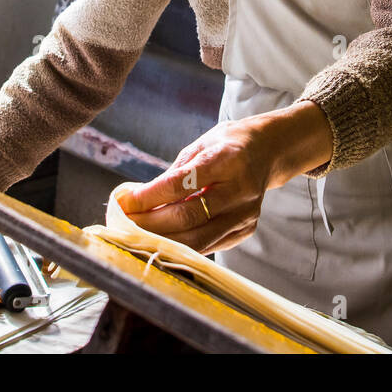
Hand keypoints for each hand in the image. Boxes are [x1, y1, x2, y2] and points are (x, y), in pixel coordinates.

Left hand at [116, 100, 333, 254]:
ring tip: (135, 235)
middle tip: (123, 223)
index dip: (149, 196)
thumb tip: (136, 200)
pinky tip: (160, 240)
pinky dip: (181, 246)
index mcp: (228, 159)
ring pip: (198, 239)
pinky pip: (208, 245)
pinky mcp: (246, 230)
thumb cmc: (226, 146)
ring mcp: (246, 213)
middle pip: (188, 216)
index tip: (123, 201)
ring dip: (161, 240)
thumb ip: (173, 174)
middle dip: (149, 223)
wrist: (268, 151)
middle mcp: (241, 189)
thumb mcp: (200, 146)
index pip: (182, 184)